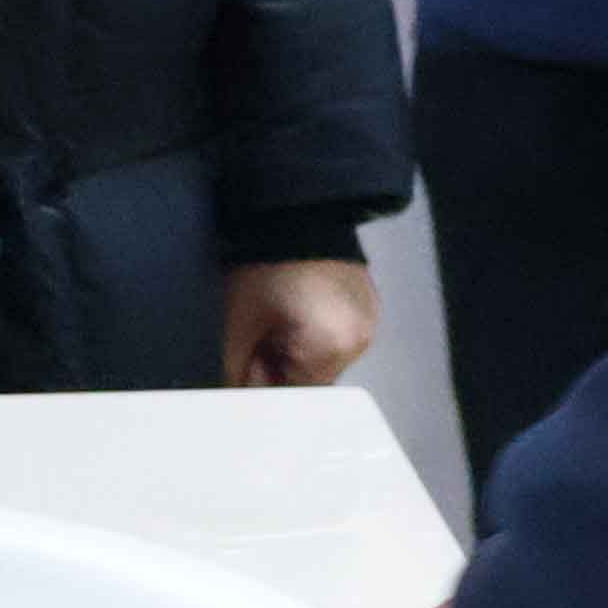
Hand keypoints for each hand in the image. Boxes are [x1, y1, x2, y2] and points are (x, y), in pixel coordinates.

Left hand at [222, 256, 376, 387]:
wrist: (292, 211)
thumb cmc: (265, 263)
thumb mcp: (240, 324)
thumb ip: (237, 371)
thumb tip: (237, 396)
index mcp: (333, 347)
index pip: (297, 395)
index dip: (267, 381)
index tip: (250, 361)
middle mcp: (360, 339)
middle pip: (315, 378)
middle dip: (285, 365)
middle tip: (262, 331)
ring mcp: (370, 320)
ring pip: (327, 358)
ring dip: (302, 349)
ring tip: (283, 314)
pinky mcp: (369, 304)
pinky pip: (340, 335)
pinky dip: (319, 331)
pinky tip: (301, 306)